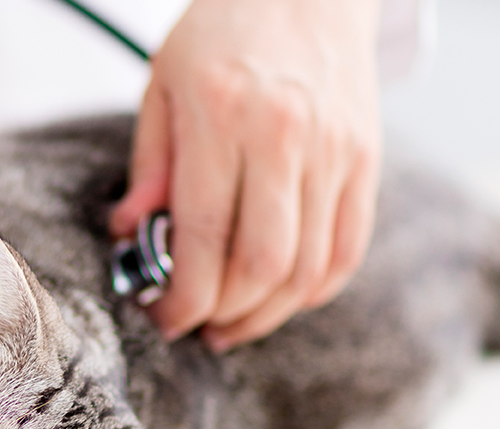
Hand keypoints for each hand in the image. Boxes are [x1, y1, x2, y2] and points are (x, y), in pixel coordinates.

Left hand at [111, 0, 381, 351]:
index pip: (201, 234)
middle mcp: (285, 136)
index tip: (162, 316)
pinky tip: (281, 298)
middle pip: (262, 264)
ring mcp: (335, 150)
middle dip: (222, 314)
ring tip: (232, 323)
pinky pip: (347, 250)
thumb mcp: (163, 83)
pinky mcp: (367, 159)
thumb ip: (150, 164)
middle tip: (194, 325)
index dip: (181, 294)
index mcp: (223, 115)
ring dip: (267, 313)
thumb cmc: (222, 32)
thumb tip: (132, 234)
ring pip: (307, 268)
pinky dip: (314, 289)